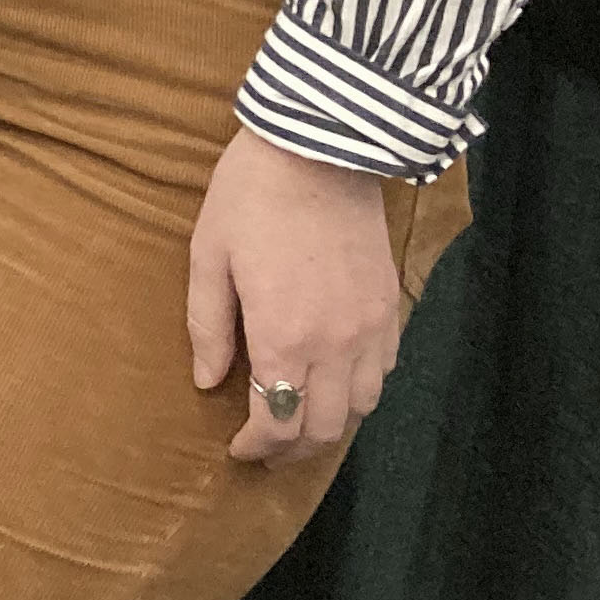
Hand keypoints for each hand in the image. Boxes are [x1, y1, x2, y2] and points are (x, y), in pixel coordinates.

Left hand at [189, 126, 404, 462]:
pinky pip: (384, 372)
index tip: (237, 451)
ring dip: (329, 425)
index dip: (256, 447)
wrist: (319, 148)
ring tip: (297, 422)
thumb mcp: (209, 256)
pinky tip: (334, 381)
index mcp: (284, 337)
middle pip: (323, 427)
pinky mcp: (390, 306)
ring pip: (362, 407)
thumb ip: (209, 326)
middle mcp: (336, 345)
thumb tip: (208, 382)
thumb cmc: (250, 197)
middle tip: (264, 450)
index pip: (276, 421)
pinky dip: (360, 391)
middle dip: (291, 449)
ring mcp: (371, 328)